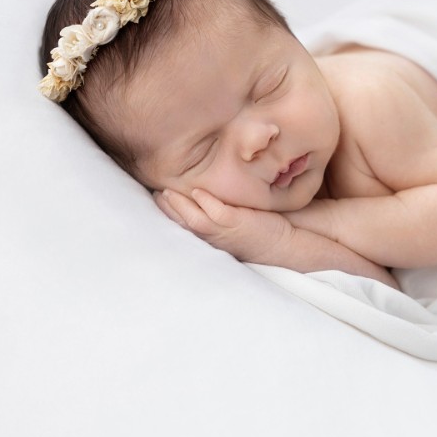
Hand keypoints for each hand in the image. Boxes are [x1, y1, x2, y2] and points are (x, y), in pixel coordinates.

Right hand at [154, 188, 292, 263]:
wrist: (284, 244)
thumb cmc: (257, 233)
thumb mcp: (231, 228)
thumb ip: (217, 217)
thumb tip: (202, 198)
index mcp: (210, 240)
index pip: (183, 228)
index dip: (167, 216)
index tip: (155, 201)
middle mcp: (213, 238)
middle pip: (182, 224)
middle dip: (166, 210)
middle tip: (153, 194)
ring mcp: (224, 232)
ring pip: (194, 219)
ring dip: (179, 206)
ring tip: (166, 192)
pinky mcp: (238, 223)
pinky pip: (217, 212)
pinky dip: (206, 202)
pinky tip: (197, 191)